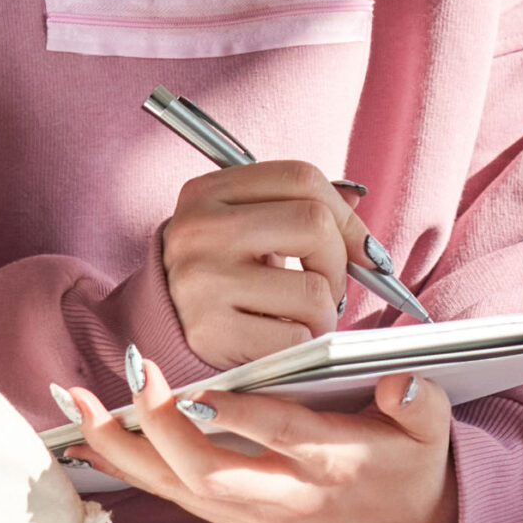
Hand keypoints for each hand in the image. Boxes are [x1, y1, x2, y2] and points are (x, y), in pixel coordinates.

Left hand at [62, 358, 458, 522]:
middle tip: (128, 377)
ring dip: (123, 450)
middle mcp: (285, 498)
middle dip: (159, 431)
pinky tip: (88, 439)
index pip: (282, 439)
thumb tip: (402, 383)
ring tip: (77, 404)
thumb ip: (420, 404)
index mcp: (333, 466)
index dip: (238, 416)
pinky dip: (127, 468)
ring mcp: (255, 516)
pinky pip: (171, 495)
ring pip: (177, 490)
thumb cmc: (414, 461)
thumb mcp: (433, 430)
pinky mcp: (236, 518)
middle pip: (209, 476)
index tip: (196, 387)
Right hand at [161, 158, 374, 369]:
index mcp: (208, 191)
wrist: (160, 326)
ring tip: (298, 318)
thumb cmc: (218, 272)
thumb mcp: (244, 225)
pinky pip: (296, 338)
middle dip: (338, 263)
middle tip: (327, 285)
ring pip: (313, 290)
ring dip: (323, 313)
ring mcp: (202, 281)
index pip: (301, 178)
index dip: (346, 215)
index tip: (362, 248)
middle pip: (314, 224)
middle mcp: (201, 229)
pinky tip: (280, 340)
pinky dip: (302, 344)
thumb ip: (296, 209)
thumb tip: (358, 211)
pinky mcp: (211, 333)